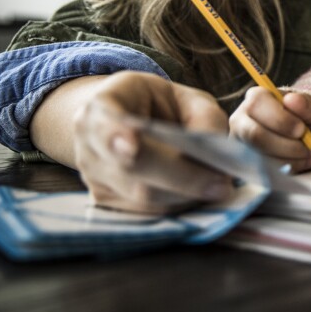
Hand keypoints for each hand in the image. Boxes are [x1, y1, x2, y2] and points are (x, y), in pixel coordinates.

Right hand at [69, 71, 231, 213]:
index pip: (105, 124)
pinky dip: (178, 206)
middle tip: (222, 184)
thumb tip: (217, 158)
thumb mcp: (188, 98)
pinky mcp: (106, 204)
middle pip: (132, 169)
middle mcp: (89, 144)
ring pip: (143, 197)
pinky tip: (199, 194)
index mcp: (103, 105)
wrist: (130, 120)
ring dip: (185, 196)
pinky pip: (146, 213)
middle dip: (181, 178)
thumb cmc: (163, 106)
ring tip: (217, 187)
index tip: (131, 148)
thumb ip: (205, 120)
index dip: (117, 137)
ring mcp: (93, 178)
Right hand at [230, 87, 310, 172]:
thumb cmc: (303, 116)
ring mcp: (239, 142)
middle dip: (285, 145)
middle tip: (307, 149)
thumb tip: (292, 100)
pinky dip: (284, 169)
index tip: (302, 130)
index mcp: (255, 97)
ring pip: (257, 155)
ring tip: (308, 156)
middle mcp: (240, 119)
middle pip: (254, 135)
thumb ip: (306, 103)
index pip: (257, 106)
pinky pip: (261, 170)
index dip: (281, 120)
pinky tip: (300, 163)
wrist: (301, 133)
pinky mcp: (243, 162)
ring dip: (287, 159)